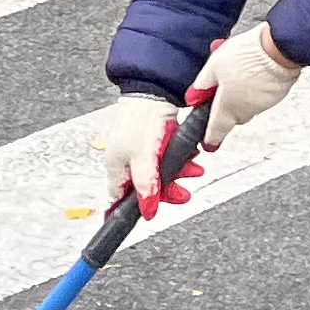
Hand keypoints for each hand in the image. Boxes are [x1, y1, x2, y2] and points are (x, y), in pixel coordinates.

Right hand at [90, 94, 188, 212]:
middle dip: (168, 191)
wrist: (153, 92)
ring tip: (194, 170)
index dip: (130, 210)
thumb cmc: (140, 120)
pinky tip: (189, 157)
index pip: (118, 198)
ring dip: (178, 174)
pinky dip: (179, 161)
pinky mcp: (153, 144)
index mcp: (116, 167)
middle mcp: (125, 162)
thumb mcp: (144, 157)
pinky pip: (167, 161)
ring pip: (160, 175)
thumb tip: (147, 209)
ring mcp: (139, 153)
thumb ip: (147, 184)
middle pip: (146, 188)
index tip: (144, 217)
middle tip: (184, 193)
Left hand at [189, 26, 302, 147]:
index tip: (207, 143)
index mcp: (227, 108)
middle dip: (224, 104)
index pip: (216, 130)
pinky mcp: (276, 95)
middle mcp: (246, 111)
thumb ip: (203, 84)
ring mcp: (262, 105)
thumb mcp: (213, 66)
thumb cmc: (246, 57)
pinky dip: (253, 87)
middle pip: (231, 115)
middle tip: (220, 85)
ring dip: (239, 93)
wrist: (279, 50)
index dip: (210, 137)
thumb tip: (193, 97)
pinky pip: (259, 95)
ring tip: (237, 70)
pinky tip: (251, 70)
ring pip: (245, 104)